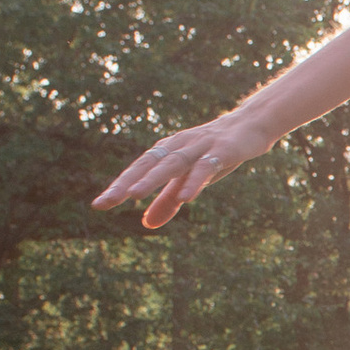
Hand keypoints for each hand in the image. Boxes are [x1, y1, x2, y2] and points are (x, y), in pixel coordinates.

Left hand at [93, 100, 280, 230]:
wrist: (250, 126)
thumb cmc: (214, 153)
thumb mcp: (189, 179)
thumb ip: (168, 201)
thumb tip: (146, 223)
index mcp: (166, 152)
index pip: (138, 170)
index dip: (119, 186)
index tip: (99, 205)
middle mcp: (178, 146)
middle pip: (148, 165)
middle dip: (127, 183)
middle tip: (107, 201)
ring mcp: (200, 146)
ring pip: (172, 164)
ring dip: (153, 179)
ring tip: (134, 196)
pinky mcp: (223, 150)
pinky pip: (206, 167)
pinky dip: (194, 181)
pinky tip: (186, 198)